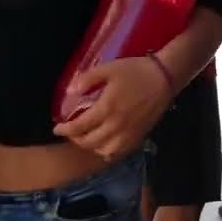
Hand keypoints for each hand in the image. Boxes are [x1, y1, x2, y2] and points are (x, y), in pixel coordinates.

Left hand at [53, 56, 174, 159]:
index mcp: (107, 108)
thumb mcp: (109, 69)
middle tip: (70, 132)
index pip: (79, 127)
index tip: (57, 128)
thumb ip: (88, 79)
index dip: (65, 130)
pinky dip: (107, 152)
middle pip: (89, 142)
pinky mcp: (138, 136)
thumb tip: (70, 92)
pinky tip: (104, 144)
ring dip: (91, 147)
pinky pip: (119, 152)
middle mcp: (116, 126)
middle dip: (75, 139)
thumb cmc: (135, 71)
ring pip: (104, 151)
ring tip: (86, 138)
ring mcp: (129, 134)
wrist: (164, 78)